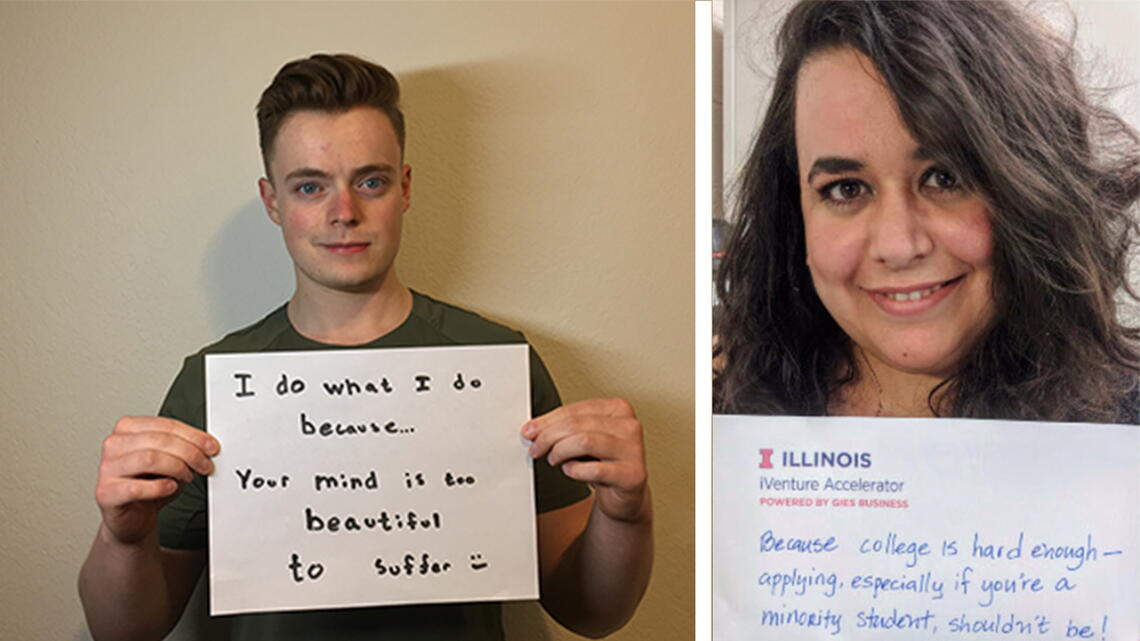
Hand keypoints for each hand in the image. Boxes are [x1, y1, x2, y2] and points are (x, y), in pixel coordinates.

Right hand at [95, 416, 218, 544]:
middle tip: (205, 464)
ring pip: (149, 458)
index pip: (166, 425)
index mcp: (128, 429)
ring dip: (177, 468)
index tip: (212, 447)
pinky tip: (170, 488)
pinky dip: (159, 487)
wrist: (133, 518)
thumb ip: (183, 447)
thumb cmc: (149, 484)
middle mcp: (114, 445)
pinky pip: (136, 487)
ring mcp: (107, 468)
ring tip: (188, 477)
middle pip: (159, 440)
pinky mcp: (106, 492)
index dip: (194, 436)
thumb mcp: (170, 459)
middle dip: (189, 452)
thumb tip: (207, 444)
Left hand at [522, 398, 648, 523]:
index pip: (575, 410)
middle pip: (577, 425)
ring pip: (585, 442)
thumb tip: (533, 429)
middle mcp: (629, 426)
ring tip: (553, 459)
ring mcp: (634, 450)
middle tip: (536, 448)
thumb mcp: (583, 439)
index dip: (547, 421)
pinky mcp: (632, 474)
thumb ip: (562, 429)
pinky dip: (575, 470)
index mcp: (618, 409)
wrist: (624, 494)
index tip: (529, 431)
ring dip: (560, 452)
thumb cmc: (603, 462)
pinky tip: (570, 470)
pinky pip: (595, 469)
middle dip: (549, 437)